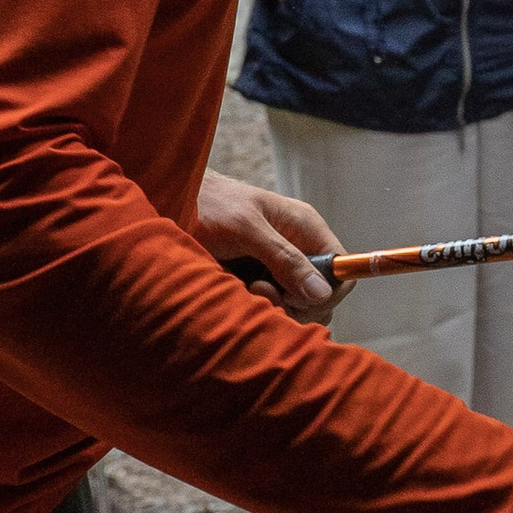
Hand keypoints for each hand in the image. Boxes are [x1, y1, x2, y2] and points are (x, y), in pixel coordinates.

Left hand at [196, 168, 339, 323]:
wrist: (170, 203)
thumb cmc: (207, 204)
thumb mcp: (246, 228)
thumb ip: (284, 258)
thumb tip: (321, 292)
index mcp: (305, 228)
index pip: (342, 270)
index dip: (326, 291)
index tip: (295, 296)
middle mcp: (297, 249)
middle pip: (321, 296)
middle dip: (295, 304)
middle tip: (260, 290)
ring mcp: (277, 268)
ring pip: (296, 307)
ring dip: (273, 307)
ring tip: (244, 288)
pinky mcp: (257, 282)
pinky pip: (271, 308)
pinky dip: (257, 308)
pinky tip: (237, 292)